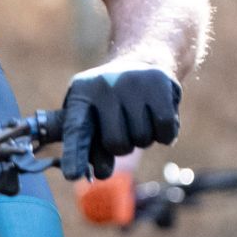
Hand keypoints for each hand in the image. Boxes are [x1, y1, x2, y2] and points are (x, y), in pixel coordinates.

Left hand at [60, 62, 180, 180]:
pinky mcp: (160, 84)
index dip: (75, 154)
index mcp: (81, 95)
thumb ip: (90, 147)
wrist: (142, 62)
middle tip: (124, 128)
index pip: (76, 130)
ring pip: (142, 139)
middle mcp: (105, 85)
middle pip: (116, 143)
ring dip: (143, 138)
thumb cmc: (110, 103)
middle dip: (122, 147)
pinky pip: (165, 130)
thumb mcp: (91, 116)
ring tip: (139, 117)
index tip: (72, 175)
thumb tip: (101, 173)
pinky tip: (156, 118)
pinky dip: (164, 134)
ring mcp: (133, 82)